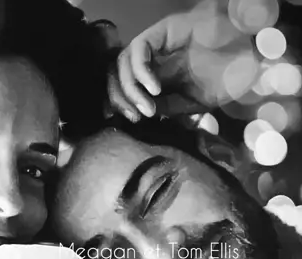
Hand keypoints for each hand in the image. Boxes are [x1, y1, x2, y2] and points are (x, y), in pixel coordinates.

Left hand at [109, 8, 252, 120]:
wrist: (248, 57)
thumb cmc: (224, 79)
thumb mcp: (192, 102)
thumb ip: (168, 106)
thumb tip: (144, 112)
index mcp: (156, 75)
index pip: (124, 87)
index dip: (122, 104)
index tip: (133, 120)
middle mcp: (151, 58)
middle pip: (117, 74)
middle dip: (120, 98)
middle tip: (135, 116)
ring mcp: (156, 44)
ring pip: (123, 62)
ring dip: (130, 88)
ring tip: (147, 107)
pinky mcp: (162, 31)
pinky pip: (138, 49)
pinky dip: (141, 71)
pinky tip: (154, 88)